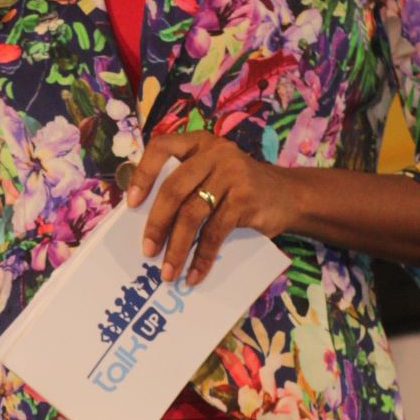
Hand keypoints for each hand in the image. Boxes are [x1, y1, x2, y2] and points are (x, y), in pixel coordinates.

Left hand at [126, 131, 297, 282]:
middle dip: (156, 224)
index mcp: (198, 143)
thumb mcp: (210, 177)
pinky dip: (202, 258)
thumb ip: (184, 187)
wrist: (289, 196)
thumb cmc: (237, 190)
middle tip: (147, 251)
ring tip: (168, 273)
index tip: (131, 204)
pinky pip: (215, 232)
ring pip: (193, 214)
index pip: (161, 147)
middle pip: (174, 188)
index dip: (142, 174)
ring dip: (177, 248)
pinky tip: (194, 275)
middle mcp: (215, 153)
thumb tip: (145, 225)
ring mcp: (232, 173)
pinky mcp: (246, 198)